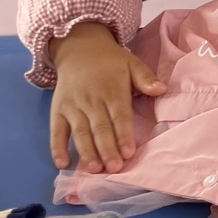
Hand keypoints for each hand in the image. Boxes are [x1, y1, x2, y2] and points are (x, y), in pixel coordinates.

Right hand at [48, 22, 164, 172]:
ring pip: (79, 132)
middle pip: (99, 128)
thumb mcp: (132, 63)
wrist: (79, 49)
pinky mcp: (57, 110)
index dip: (124, 135)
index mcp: (112, 90)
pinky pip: (56, 131)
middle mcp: (91, 100)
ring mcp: (72, 107)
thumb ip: (145, 77)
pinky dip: (57, 148)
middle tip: (114, 168)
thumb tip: (161, 89)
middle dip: (107, 149)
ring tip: (94, 169)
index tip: (129, 153)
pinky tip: (62, 164)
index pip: (119, 116)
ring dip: (86, 152)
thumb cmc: (110, 61)